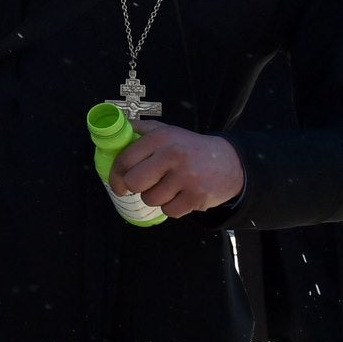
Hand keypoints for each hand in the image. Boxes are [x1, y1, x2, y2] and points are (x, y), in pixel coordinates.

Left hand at [107, 121, 244, 217]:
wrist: (230, 162)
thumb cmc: (189, 147)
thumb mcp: (166, 131)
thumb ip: (139, 130)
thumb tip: (112, 130)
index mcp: (160, 138)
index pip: (125, 160)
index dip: (115, 176)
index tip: (117, 184)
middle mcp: (172, 155)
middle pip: (134, 183)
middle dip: (135, 188)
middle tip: (144, 186)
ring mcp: (186, 177)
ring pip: (150, 199)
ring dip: (156, 197)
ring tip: (169, 187)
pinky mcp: (197, 197)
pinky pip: (169, 211)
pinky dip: (172, 207)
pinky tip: (181, 195)